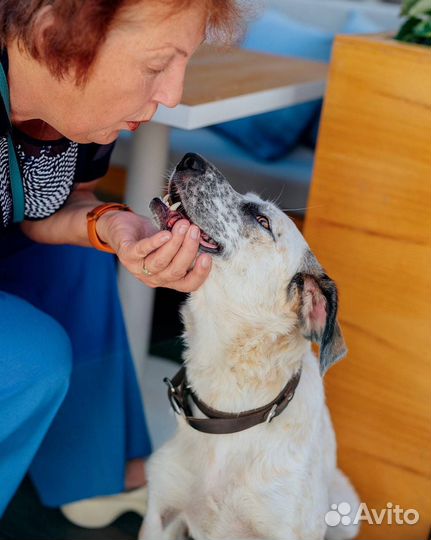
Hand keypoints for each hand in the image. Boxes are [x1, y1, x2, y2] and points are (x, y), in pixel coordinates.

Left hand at [96, 209, 211, 291]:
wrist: (122, 226)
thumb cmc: (151, 236)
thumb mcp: (171, 244)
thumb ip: (184, 246)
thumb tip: (203, 237)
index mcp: (168, 278)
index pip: (188, 284)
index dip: (199, 274)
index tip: (207, 257)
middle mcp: (154, 277)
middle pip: (175, 271)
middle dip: (188, 250)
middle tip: (195, 231)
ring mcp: (138, 268)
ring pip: (160, 262)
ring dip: (174, 244)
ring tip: (184, 226)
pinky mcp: (126, 254)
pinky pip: (141, 251)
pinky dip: (155, 243)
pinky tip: (165, 234)